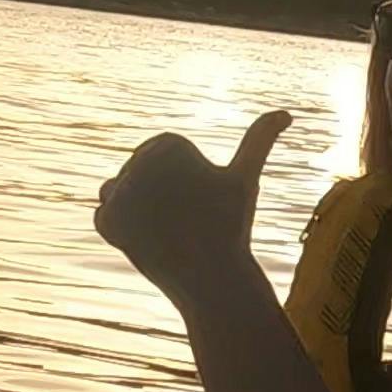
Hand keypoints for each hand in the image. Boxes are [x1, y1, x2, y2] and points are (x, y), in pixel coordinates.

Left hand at [97, 109, 290, 314]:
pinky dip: (122, 230)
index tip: (196, 200)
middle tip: (183, 220)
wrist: (211, 278)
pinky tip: (147, 241)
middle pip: (136, 173)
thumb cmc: (230, 226)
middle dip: (155, 196)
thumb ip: (259, 140)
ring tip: (166, 228)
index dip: (180, 181)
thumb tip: (285, 113)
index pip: (159, 155)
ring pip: (119, 192)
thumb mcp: (243, 178)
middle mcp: (139, 162)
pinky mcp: (106, 220)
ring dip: (137, 210)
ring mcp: (120, 192)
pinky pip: (106, 218)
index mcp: (168, 144)